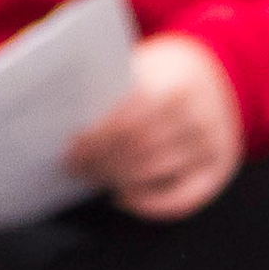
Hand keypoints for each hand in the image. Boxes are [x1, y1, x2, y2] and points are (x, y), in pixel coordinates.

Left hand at [63, 34, 244, 219]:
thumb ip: (107, 82)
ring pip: (155, 172)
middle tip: (77, 169)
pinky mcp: (219, 169)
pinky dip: (151, 206)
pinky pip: (183, 198)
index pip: (128, 120)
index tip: (72, 151)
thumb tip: (48, 94)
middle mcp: (199, 116)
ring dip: (119, 180)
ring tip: (95, 178)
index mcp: (175, 85)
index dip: (96, 140)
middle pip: (139, 149)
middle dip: (102, 162)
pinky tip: (126, 199)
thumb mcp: (142, 63)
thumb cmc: (165, 72)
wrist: (220, 73)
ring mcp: (212, 145)